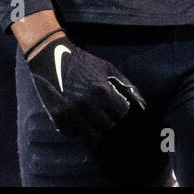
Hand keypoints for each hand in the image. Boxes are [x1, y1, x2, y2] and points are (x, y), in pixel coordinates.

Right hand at [25, 31, 144, 146]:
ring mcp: (71, 114)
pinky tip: (77, 118)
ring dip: (94, 128)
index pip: (121, 113)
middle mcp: (87, 105)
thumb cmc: (82, 62)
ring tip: (92, 118)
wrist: (50, 57)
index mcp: (101, 91)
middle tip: (103, 111)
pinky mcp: (58, 118)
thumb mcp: (106, 67)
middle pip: (107, 125)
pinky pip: (74, 134)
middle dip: (108, 118)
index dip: (119, 108)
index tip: (115, 105)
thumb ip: (125, 84)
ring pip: (92, 135)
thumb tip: (142, 103)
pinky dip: (77, 129)